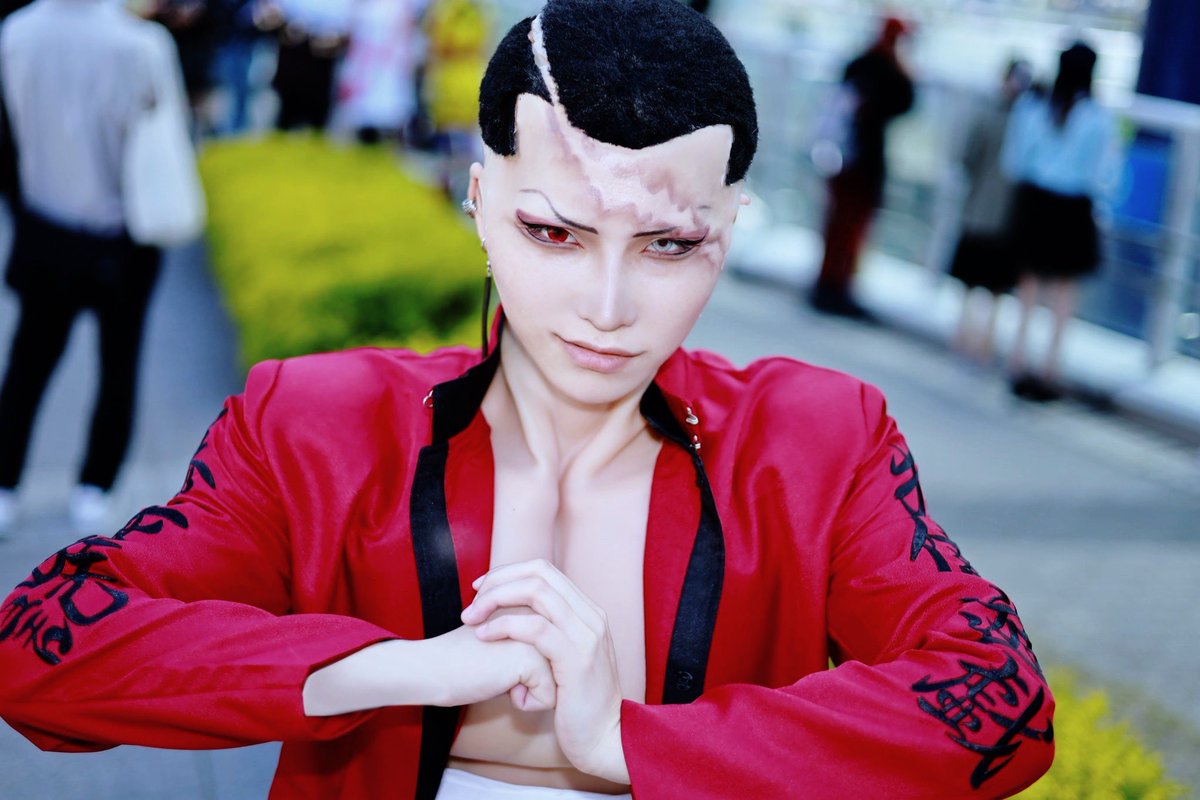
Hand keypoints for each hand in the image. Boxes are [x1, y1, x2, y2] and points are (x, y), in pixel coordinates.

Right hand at [428, 624, 556, 711]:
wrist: (433, 670)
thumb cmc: (468, 661)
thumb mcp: (509, 641)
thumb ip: (537, 639)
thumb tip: (565, 663)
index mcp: (539, 607)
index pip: (560, 657)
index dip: (534, 673)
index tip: (502, 660)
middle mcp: (544, 616)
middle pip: (563, 669)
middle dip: (535, 681)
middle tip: (497, 666)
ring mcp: (540, 635)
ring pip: (559, 683)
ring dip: (529, 691)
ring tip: (498, 674)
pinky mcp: (532, 658)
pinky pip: (548, 698)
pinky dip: (523, 702)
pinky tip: (498, 685)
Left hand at [462, 560, 629, 783]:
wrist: (603, 739)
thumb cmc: (576, 704)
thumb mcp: (565, 659)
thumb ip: (549, 634)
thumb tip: (513, 616)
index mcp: (587, 611)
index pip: (544, 570)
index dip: (508, 573)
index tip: (480, 590)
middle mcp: (590, 615)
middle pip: (539, 573)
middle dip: (498, 581)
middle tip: (471, 603)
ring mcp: (586, 635)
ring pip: (536, 592)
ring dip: (496, 599)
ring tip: (471, 619)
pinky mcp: (576, 659)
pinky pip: (534, 628)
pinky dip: (503, 626)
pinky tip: (484, 637)